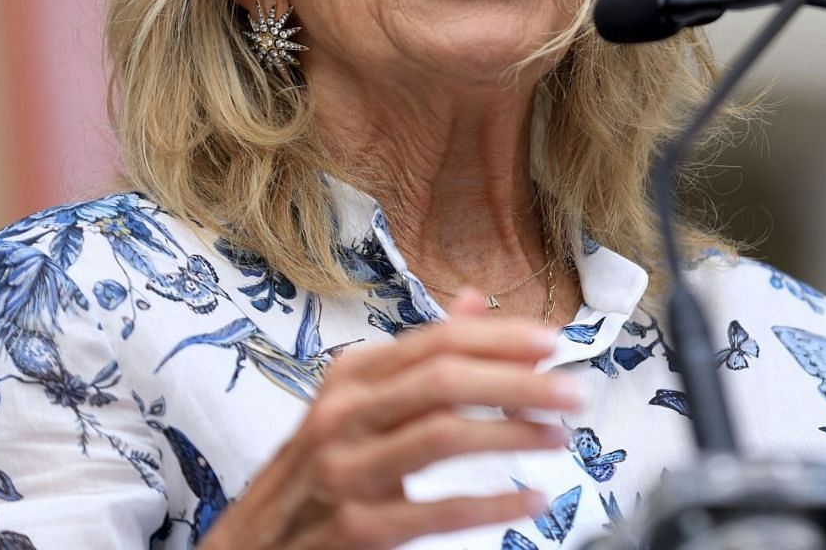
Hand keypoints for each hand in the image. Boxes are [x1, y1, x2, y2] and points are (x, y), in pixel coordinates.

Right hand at [201, 290, 574, 548]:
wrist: (250, 547)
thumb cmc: (316, 471)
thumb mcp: (358, 403)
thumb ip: (419, 358)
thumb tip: (475, 300)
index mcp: (350, 376)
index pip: (437, 341)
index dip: (502, 338)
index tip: (554, 342)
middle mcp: (341, 415)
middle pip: (444, 380)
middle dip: (520, 382)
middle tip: (574, 391)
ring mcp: (344, 472)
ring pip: (442, 435)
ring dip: (513, 434)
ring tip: (559, 439)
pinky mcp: (354, 529)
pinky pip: (436, 511)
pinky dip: (493, 504)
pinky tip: (532, 499)